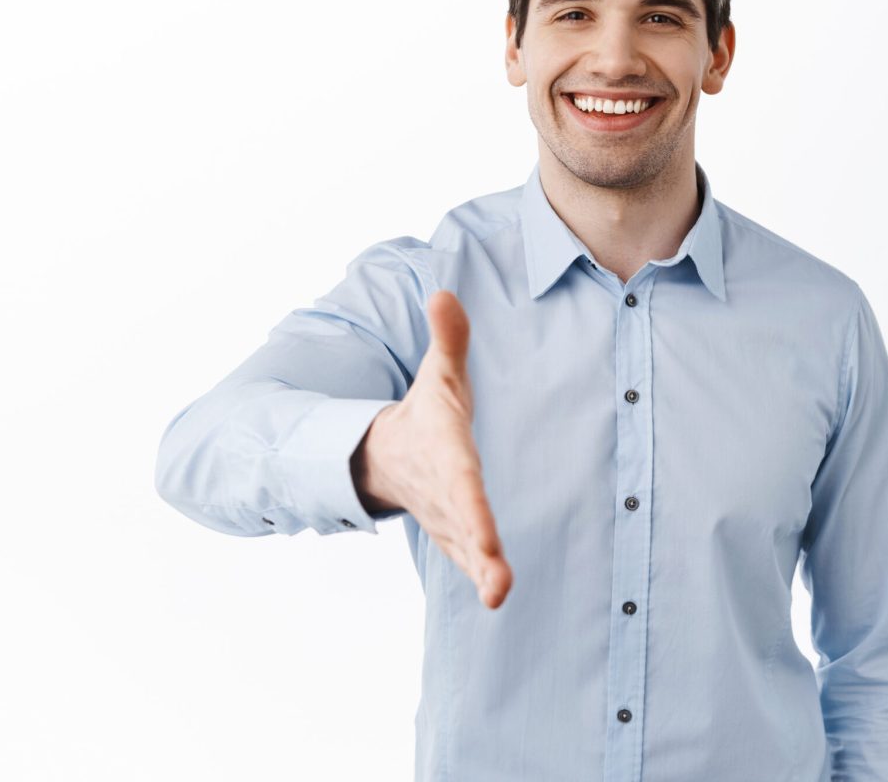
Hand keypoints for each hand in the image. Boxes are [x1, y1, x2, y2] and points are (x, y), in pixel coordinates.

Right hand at [354, 290, 512, 607]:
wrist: (388, 453)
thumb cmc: (428, 412)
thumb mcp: (437, 374)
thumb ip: (449, 339)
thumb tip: (445, 293)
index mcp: (446, 452)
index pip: (463, 480)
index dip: (474, 507)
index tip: (485, 533)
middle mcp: (445, 490)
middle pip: (465, 522)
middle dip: (479, 551)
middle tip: (498, 585)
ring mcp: (446, 516)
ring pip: (466, 548)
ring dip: (482, 570)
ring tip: (499, 594)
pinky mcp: (454, 531)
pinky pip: (467, 555)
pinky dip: (480, 573)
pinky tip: (497, 594)